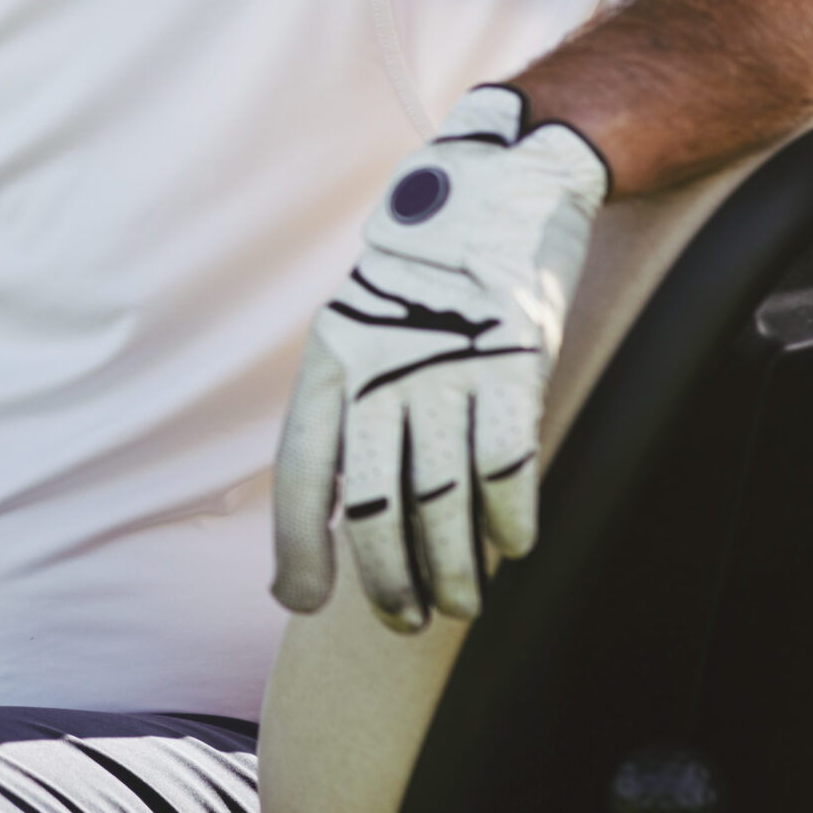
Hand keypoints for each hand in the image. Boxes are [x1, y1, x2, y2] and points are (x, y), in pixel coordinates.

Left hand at [272, 85, 608, 629]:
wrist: (493, 192)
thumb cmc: (421, 280)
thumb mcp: (358, 331)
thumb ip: (348, 411)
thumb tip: (338, 510)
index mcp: (330, 360)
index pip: (301, 471)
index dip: (297, 544)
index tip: (299, 600)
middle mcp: (381, 368)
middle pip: (375, 501)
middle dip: (386, 576)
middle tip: (403, 619)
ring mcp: (449, 367)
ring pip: (442, 496)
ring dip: (451, 566)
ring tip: (459, 604)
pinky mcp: (514, 363)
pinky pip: (509, 463)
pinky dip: (509, 518)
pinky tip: (510, 548)